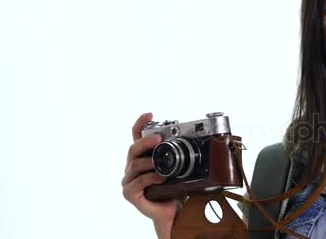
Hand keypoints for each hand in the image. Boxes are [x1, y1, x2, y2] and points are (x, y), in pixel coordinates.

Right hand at [122, 113, 178, 237]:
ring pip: (135, 165)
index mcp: (143, 157)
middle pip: (133, 148)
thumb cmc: (173, 188)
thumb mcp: (178, 168)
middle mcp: (134, 166)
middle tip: (158, 138)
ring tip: (160, 164)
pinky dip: (149, 178)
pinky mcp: (130, 193)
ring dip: (149, 162)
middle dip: (146, 141)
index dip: (141, 123)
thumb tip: (195, 139)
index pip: (137, 136)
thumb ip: (179, 155)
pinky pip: (138, 182)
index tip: (150, 114)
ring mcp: (130, 180)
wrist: (172, 212)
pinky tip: (159, 178)